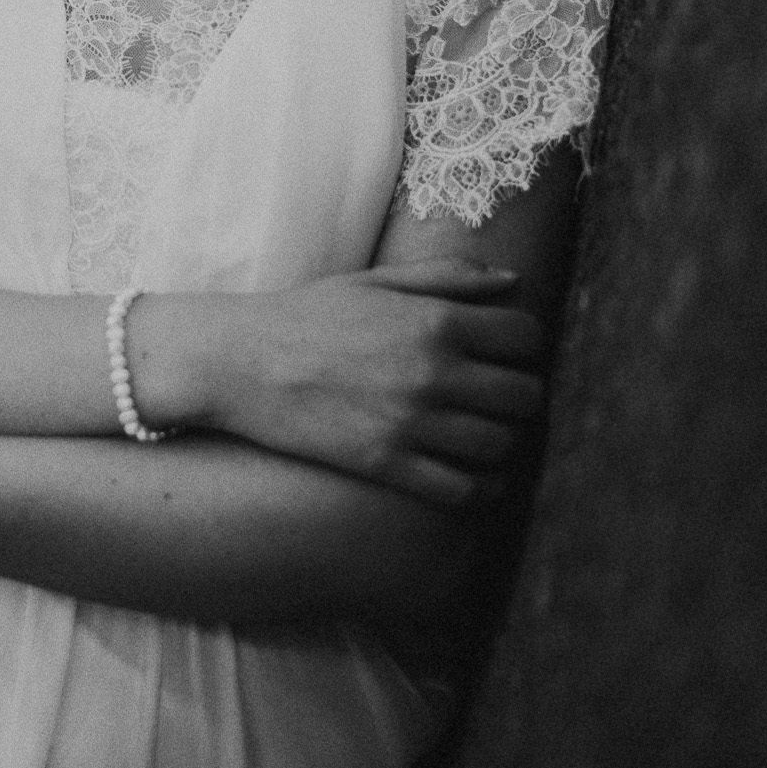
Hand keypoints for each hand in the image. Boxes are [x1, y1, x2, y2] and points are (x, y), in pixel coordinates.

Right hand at [214, 262, 545, 507]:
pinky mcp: (387, 465)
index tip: (507, 352)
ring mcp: (412, 423)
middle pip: (525, 396)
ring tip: (484, 433)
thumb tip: (512, 281)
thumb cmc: (306, 314)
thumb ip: (448, 277)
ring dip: (501, 440)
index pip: (527, 337)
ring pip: (501, 445)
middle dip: (521, 394)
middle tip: (500, 396)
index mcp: (435, 320)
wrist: (239, 361)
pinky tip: (471, 474)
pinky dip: (479, 486)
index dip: (526, 344)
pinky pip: (463, 490)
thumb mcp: (375, 282)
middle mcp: (433, 372)